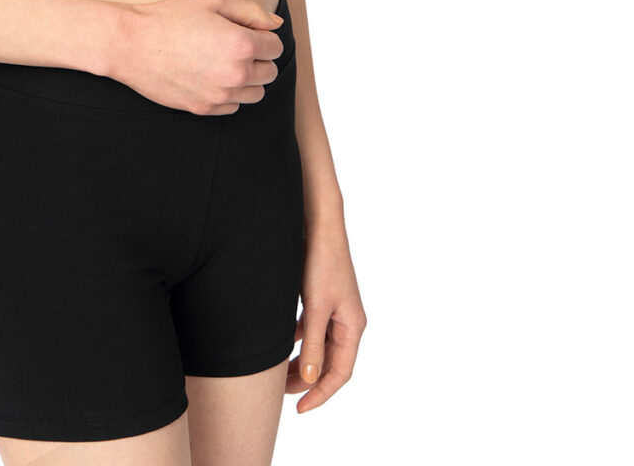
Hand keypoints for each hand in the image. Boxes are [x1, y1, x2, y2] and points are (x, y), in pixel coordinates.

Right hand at [110, 0, 285, 113]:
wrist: (132, 43)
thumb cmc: (170, 16)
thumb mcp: (212, 0)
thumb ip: (251, 11)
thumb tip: (276, 25)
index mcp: (242, 45)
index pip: (275, 47)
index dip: (263, 37)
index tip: (246, 32)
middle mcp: (236, 74)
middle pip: (269, 73)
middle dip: (259, 58)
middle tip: (234, 46)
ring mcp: (220, 95)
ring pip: (255, 94)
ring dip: (247, 79)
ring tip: (224, 62)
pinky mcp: (204, 109)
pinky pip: (233, 106)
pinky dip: (228, 94)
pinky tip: (210, 76)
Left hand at [286, 215, 366, 412]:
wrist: (318, 224)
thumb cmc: (321, 262)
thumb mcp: (316, 307)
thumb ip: (312, 345)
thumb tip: (310, 380)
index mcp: (353, 326)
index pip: (340, 373)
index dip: (320, 394)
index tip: (299, 409)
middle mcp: (348, 321)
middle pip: (330, 363)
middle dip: (308, 381)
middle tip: (283, 394)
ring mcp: (335, 309)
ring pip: (319, 347)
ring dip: (302, 362)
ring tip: (280, 374)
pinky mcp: (322, 298)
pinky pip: (312, 330)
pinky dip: (298, 341)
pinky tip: (282, 343)